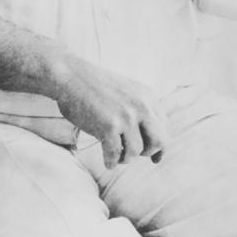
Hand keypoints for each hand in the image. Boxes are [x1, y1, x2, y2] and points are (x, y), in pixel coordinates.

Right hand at [53, 53, 167, 168]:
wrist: (71, 76)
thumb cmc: (96, 87)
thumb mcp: (128, 92)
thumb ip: (142, 112)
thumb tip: (157, 150)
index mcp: (148, 96)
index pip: (165, 128)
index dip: (159, 146)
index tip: (153, 157)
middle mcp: (141, 105)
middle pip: (159, 142)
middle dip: (147, 152)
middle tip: (132, 152)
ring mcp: (126, 116)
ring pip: (135, 152)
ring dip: (124, 157)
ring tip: (113, 152)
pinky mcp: (109, 126)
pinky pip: (115, 155)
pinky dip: (110, 161)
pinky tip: (106, 159)